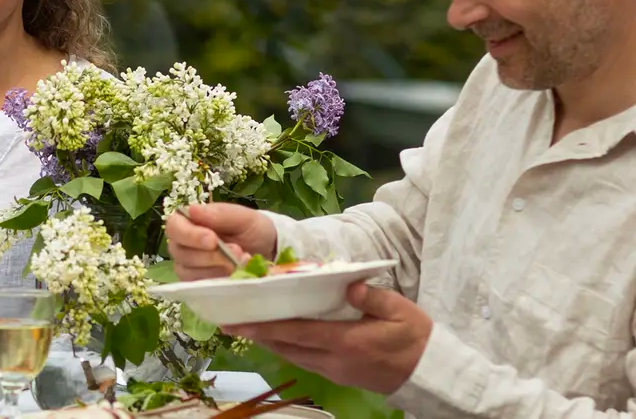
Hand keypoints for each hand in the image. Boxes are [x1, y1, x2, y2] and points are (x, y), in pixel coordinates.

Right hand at [165, 202, 276, 280]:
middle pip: (180, 252)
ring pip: (188, 272)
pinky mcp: (198, 284)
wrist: (268, 252)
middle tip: (236, 252)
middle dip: (209, 256)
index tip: (212, 240)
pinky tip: (235, 276)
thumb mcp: (243, 218)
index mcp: (189, 222)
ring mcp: (189, 267)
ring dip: (215, 270)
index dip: (189, 235)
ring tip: (240, 263)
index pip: (174, 227)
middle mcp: (184, 245)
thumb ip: (220, 214)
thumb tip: (192, 209)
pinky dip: (217, 283)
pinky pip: (198, 288)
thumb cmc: (252, 229)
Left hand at [222, 282, 430, 394]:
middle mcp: (334, 360)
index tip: (239, 321)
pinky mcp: (338, 375)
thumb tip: (349, 285)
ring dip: (268, 343)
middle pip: (287, 347)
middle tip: (228, 322)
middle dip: (256, 335)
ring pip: (292, 356)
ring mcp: (335, 371)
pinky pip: (304, 361)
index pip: (297, 333)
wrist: (432, 372)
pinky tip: (276, 339)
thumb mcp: (402, 311)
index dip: (265, 327)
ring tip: (245, 328)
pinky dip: (286, 349)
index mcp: (347, 341)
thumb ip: (373, 297)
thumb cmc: (417, 338)